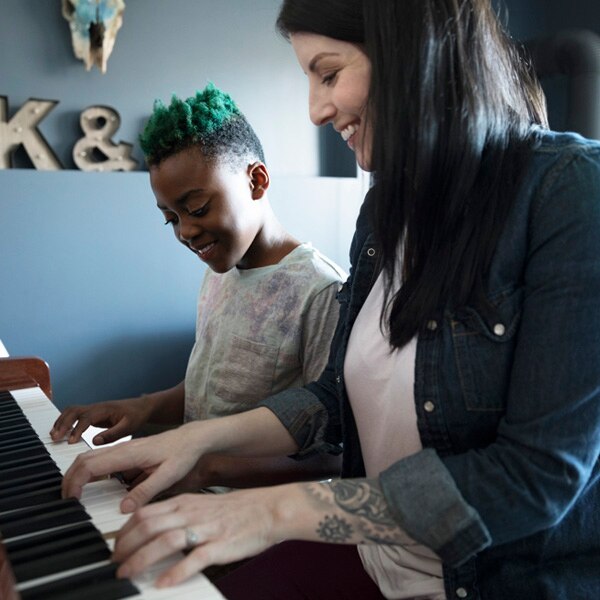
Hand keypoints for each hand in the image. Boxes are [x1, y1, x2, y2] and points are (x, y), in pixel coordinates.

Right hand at [50, 397, 151, 444]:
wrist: (141, 407)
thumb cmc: (136, 416)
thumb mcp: (129, 426)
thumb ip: (113, 434)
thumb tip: (95, 441)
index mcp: (105, 409)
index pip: (87, 417)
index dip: (77, 429)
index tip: (71, 442)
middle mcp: (96, 407)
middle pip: (74, 410)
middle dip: (63, 423)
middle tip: (55, 438)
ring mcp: (92, 410)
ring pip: (71, 411)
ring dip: (61, 421)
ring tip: (53, 436)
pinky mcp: (91, 414)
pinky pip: (74, 415)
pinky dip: (64, 422)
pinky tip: (60, 432)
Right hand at [62, 423, 207, 511]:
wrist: (192, 438)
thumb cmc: (183, 454)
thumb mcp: (169, 475)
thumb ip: (146, 491)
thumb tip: (123, 508)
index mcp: (129, 453)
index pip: (91, 465)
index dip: (76, 482)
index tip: (73, 501)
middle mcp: (122, 448)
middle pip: (83, 459)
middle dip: (69, 479)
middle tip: (66, 501)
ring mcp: (122, 449)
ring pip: (89, 457)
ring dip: (76, 474)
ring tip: (73, 495)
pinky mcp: (126, 452)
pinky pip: (99, 459)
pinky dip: (87, 471)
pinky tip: (90, 486)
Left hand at [113, 487, 288, 587]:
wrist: (268, 509)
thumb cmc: (238, 509)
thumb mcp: (203, 504)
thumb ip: (179, 514)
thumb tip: (155, 529)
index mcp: (186, 502)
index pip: (145, 512)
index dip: (125, 530)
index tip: (116, 545)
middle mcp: (191, 512)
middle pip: (149, 525)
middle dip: (126, 546)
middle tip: (115, 562)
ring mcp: (206, 528)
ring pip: (165, 540)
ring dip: (142, 558)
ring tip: (128, 573)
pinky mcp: (220, 545)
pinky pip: (193, 558)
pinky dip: (175, 572)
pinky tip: (163, 583)